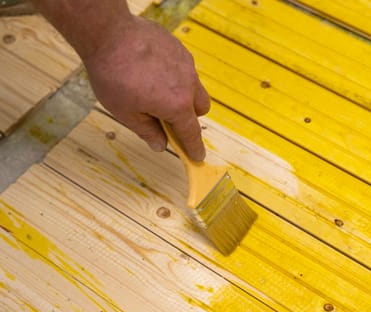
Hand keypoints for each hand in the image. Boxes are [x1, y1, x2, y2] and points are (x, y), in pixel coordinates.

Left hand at [82, 16, 209, 159]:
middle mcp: (188, 84)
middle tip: (168, 118)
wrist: (109, 34)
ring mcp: (186, 64)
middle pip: (201, 108)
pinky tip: (152, 70)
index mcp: (176, 105)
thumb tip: (160, 145)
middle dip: (190, 117)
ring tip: (155, 90)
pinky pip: (184, 69)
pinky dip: (175, 76)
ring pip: (194, 87)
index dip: (194, 147)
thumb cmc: (114, 74)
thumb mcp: (125, 112)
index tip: (197, 156)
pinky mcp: (179, 49)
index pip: (191, 132)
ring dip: (183, 95)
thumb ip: (147, 131)